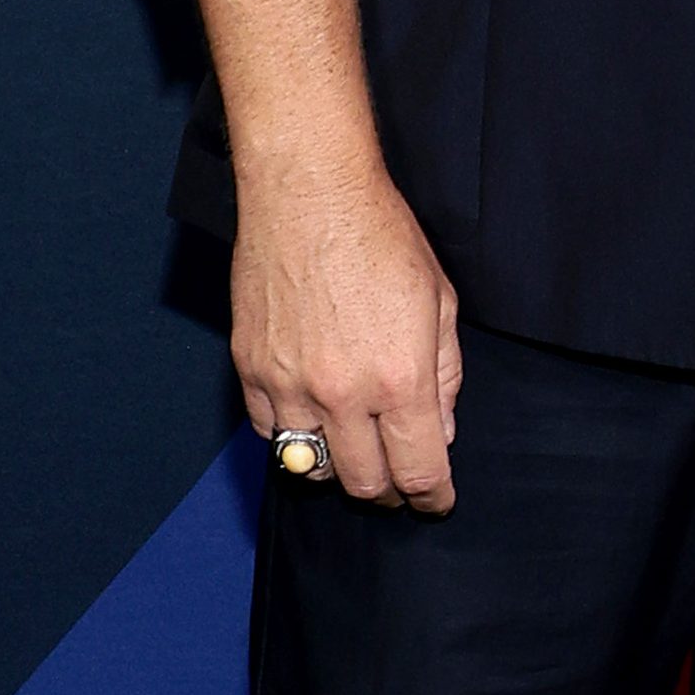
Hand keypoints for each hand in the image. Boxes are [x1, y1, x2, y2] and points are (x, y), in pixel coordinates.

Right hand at [231, 150, 462, 511]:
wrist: (309, 193)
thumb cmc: (381, 236)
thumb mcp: (439, 303)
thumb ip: (444, 376)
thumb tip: (440, 431)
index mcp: (399, 379)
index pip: (418, 471)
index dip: (432, 497)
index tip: (435, 500)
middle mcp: (342, 393)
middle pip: (364, 483)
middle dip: (390, 491)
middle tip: (400, 479)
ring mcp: (289, 384)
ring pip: (311, 467)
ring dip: (339, 468)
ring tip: (356, 451)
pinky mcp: (249, 369)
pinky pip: (270, 433)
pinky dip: (295, 439)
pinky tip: (314, 421)